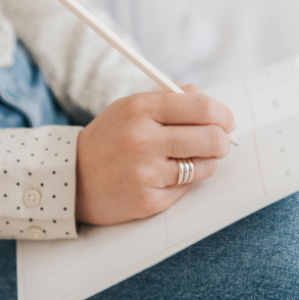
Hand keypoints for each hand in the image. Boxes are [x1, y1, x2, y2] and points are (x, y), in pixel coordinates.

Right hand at [75, 85, 234, 224]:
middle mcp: (142, 140)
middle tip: (218, 142)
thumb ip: (173, 99)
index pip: (202, 108)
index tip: (225, 121)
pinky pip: (187, 188)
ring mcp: (145, 173)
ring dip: (205, 162)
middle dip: (222, 141)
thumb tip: (213, 107)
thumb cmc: (112, 137)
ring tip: (188, 158)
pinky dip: (184, 181)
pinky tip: (164, 176)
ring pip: (205, 166)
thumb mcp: (132, 106)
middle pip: (211, 139)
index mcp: (140, 109)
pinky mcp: (148, 200)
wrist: (73, 178)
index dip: (223, 115)